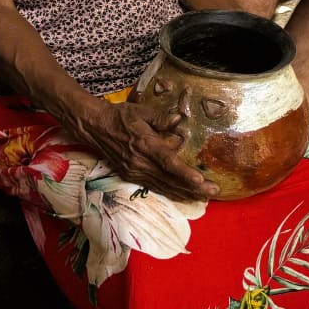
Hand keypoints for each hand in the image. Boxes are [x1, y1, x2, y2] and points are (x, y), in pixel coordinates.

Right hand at [68, 90, 219, 201]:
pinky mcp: (131, 176)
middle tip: (213, 191)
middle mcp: (140, 163)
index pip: (168, 162)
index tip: (200, 180)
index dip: (184, 173)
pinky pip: (155, 188)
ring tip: (204, 197)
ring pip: (164, 187)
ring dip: (185, 193)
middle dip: (193, 188)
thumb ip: (161, 117)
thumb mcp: (141, 110)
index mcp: (145, 145)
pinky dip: (171, 193)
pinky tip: (183, 196)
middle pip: (170, 179)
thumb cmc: (120, 116)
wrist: (95, 127)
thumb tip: (179, 119)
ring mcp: (135, 172)